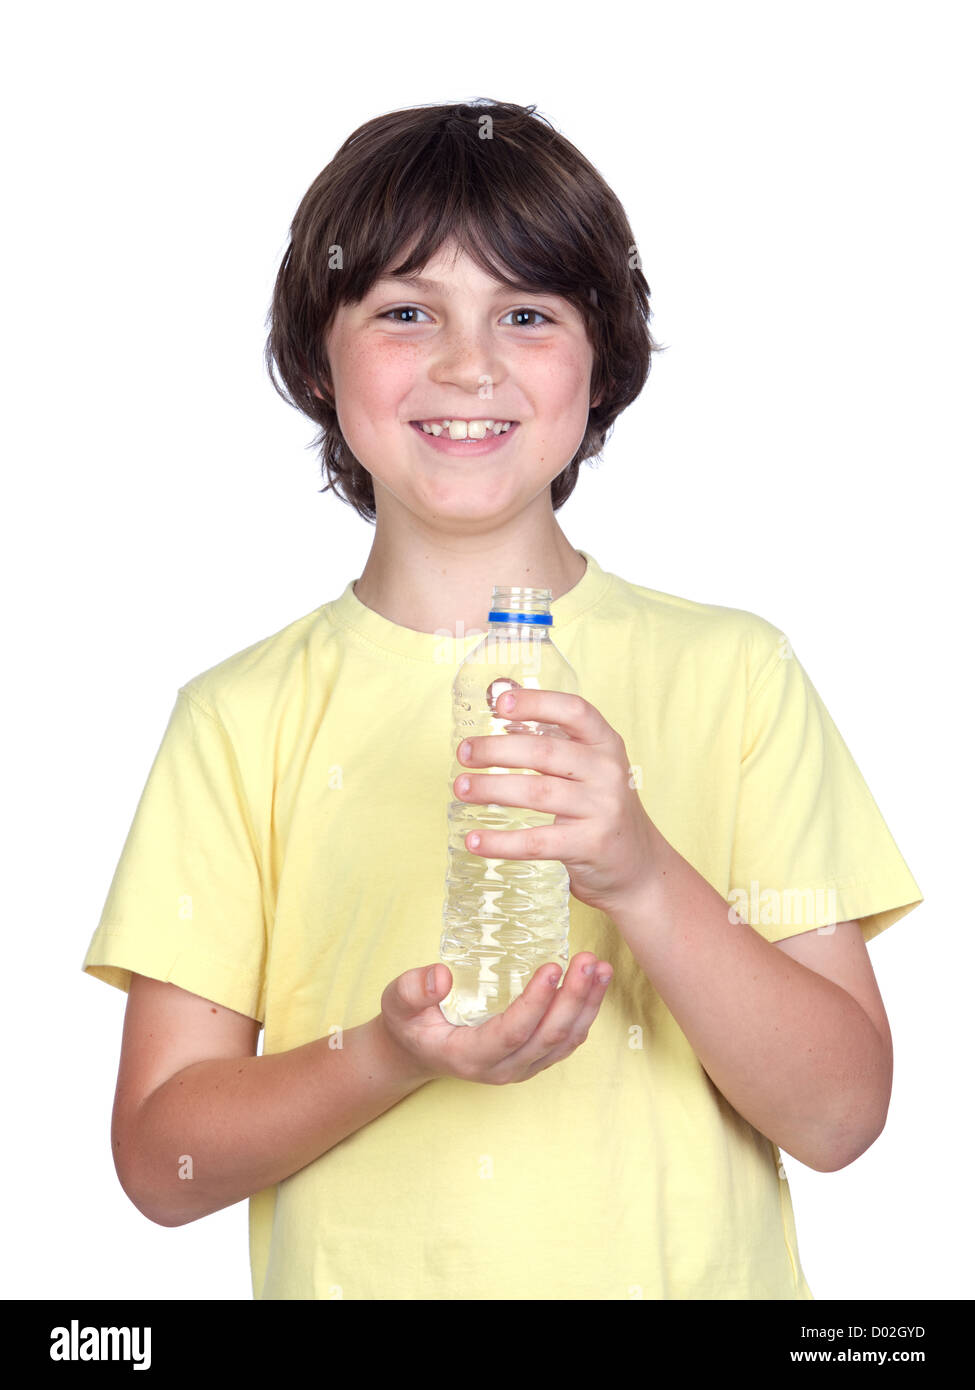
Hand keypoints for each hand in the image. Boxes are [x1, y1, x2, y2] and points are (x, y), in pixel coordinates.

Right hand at [379, 953, 612, 1084]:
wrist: (419, 1051)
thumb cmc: (411, 1024)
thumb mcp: (398, 1003)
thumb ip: (413, 989)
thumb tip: (441, 976)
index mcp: (470, 1056)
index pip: (512, 1033)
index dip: (534, 1003)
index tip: (551, 968)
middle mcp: (502, 1068)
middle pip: (548, 1037)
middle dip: (573, 998)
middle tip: (587, 960)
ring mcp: (522, 1068)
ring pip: (565, 1042)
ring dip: (587, 1005)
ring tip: (601, 968)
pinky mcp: (534, 1059)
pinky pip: (567, 1042)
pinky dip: (586, 1013)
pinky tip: (595, 985)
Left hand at [454, 687, 660, 919]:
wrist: (638, 865)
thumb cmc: (599, 806)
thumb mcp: (587, 766)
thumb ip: (550, 735)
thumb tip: (498, 696)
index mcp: (606, 743)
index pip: (574, 711)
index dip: (536, 702)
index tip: (499, 704)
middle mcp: (608, 771)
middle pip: (544, 752)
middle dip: (496, 750)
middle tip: (463, 753)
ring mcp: (602, 809)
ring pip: (536, 793)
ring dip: (491, 789)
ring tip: (461, 788)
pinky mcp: (589, 845)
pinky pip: (537, 842)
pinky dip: (501, 842)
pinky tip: (474, 840)